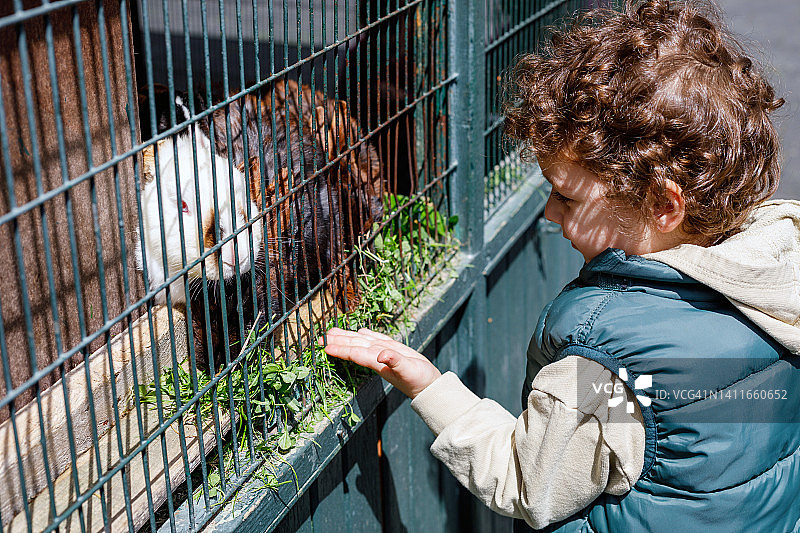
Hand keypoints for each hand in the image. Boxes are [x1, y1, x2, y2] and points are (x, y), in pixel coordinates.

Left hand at [324, 327, 441, 398]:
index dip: (340, 349)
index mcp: (378, 363)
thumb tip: (382, 354)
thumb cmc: (420, 381)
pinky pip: (377, 341)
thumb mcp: (409, 370)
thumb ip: (395, 361)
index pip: (355, 353)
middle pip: (354, 347)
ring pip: (362, 343)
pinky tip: (361, 332)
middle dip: (338, 342)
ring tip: (333, 333)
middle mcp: (378, 358)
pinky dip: (367, 335)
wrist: (430, 387)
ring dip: (348, 337)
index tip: (325, 346)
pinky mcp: (394, 351)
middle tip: (321, 337)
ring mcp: (385, 355)